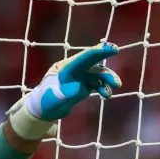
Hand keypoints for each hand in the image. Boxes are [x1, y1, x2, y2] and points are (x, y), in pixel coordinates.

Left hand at [7, 42, 122, 139]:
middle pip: (91, 60)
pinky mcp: (84, 86)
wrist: (44, 110)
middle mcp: (74, 70)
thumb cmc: (46, 101)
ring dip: (108, 78)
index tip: (111, 48)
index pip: (83, 57)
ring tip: (116, 85)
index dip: (97, 52)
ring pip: (98, 73)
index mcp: (65, 68)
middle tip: (115, 50)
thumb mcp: (55, 98)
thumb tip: (80, 88)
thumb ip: (67, 93)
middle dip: (104, 55)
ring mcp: (80, 77)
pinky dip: (104, 88)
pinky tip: (107, 94)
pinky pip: (98, 83)